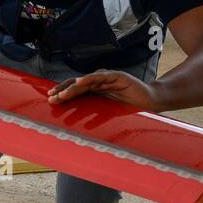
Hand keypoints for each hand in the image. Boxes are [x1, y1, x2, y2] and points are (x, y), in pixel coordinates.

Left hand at [48, 69, 162, 110]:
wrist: (151, 100)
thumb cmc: (130, 106)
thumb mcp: (109, 111)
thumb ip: (96, 113)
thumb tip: (81, 126)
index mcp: (96, 89)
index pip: (76, 90)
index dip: (63, 92)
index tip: (51, 99)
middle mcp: (99, 81)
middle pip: (77, 84)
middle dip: (63, 90)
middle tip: (51, 98)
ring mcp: (108, 78)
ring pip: (86, 81)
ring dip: (73, 87)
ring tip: (62, 95)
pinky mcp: (118, 76)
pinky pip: (102, 77)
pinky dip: (90, 79)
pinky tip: (81, 82)